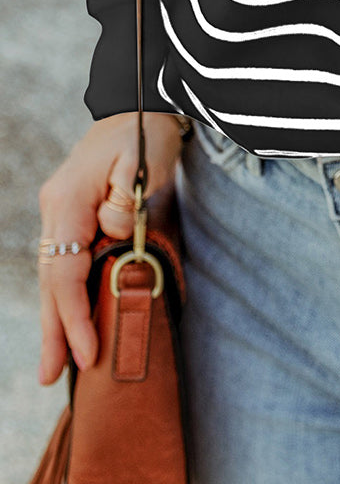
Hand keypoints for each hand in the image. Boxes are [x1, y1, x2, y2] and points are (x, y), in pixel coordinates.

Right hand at [36, 112, 184, 384]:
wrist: (139, 105)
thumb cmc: (144, 132)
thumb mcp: (140, 165)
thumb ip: (120, 206)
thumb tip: (110, 237)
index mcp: (67, 202)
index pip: (65, 273)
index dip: (73, 317)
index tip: (86, 354)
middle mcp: (56, 211)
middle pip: (50, 282)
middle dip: (53, 330)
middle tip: (50, 378)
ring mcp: (60, 213)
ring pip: (53, 276)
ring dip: (56, 318)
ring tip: (55, 364)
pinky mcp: (72, 215)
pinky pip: (65, 264)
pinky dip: (65, 296)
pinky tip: (70, 320)